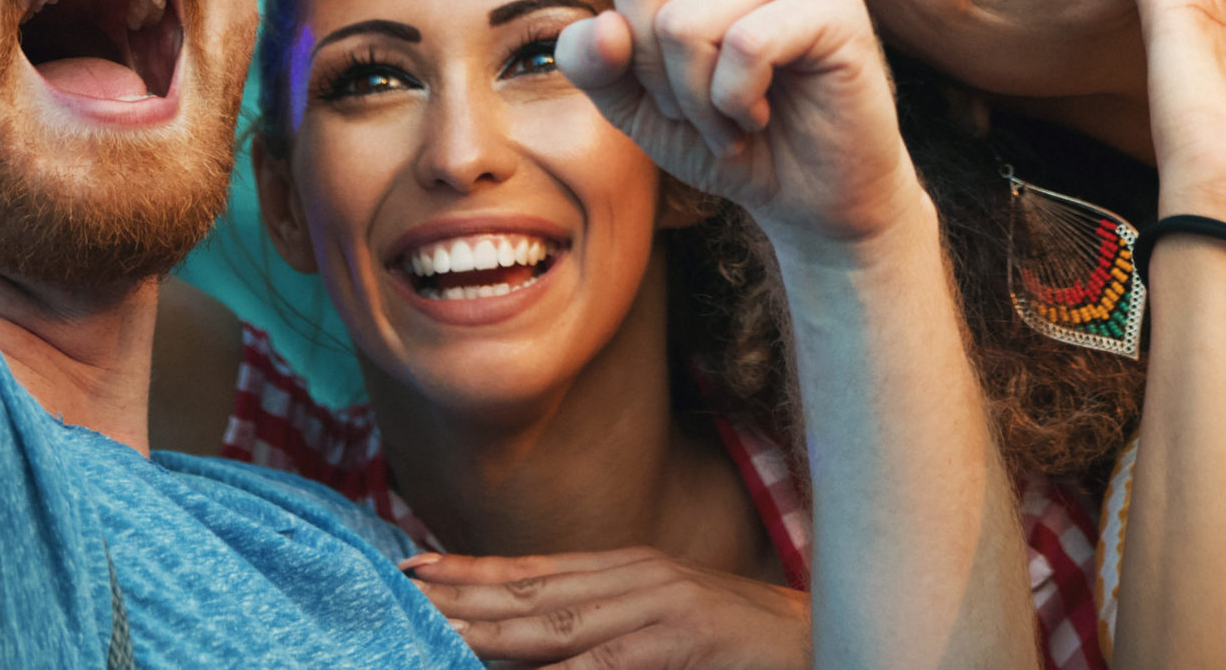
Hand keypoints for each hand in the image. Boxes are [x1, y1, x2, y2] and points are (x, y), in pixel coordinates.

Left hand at [408, 546, 810, 669]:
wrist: (831, 641)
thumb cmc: (746, 652)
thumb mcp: (667, 637)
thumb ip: (609, 640)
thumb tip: (540, 654)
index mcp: (630, 573)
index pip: (533, 571)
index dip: (470, 570)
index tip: (408, 566)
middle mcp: (636, 577)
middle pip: (529, 590)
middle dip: (458, 592)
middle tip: (395, 587)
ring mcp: (661, 604)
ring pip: (555, 624)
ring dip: (486, 627)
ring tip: (431, 624)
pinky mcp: (685, 638)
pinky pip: (609, 664)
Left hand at [555, 0, 919, 251]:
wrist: (811, 195)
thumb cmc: (727, 136)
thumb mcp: (638, 108)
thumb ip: (599, 66)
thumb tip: (600, 27)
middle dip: (648, 60)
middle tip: (697, 97)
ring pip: (685, 21)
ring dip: (694, 96)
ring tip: (734, 111)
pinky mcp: (831, 5)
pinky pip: (740, 49)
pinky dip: (732, 104)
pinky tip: (759, 114)